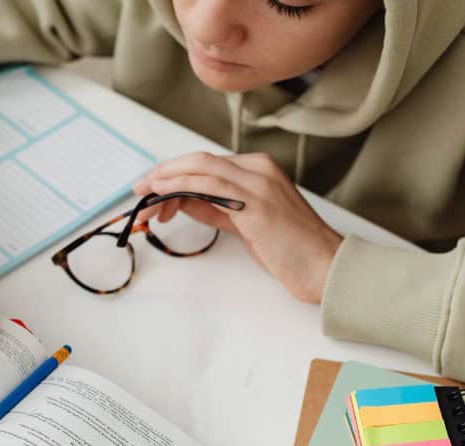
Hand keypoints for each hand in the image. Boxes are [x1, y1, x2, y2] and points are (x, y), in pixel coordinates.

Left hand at [133, 152, 342, 302]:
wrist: (324, 266)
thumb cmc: (290, 250)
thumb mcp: (246, 223)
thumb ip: (217, 208)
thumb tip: (184, 201)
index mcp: (260, 170)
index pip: (207, 164)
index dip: (175, 173)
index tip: (153, 189)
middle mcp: (259, 169)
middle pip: (199, 161)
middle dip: (164, 172)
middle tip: (139, 188)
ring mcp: (258, 183)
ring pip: (201, 168)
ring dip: (166, 179)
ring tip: (145, 195)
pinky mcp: (255, 203)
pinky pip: (210, 185)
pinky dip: (181, 185)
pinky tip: (163, 193)